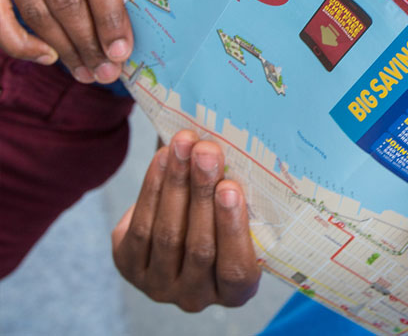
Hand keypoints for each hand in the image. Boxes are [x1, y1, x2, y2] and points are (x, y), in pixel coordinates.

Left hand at [111, 129, 260, 311]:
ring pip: (167, 234)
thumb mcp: (242, 217)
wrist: (185, 225)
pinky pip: (140, 227)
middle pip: (199, 246)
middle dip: (201, 192)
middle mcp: (197, 297)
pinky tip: (162, 157)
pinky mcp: (130, 267)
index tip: (230, 186)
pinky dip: (152, 187)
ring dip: (175, 182)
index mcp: (236, 291)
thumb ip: (241, 197)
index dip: (232, 228)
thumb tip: (240, 147)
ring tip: (184, 144)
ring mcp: (160, 286)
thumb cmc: (226, 216)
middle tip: (207, 151)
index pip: (235, 268)